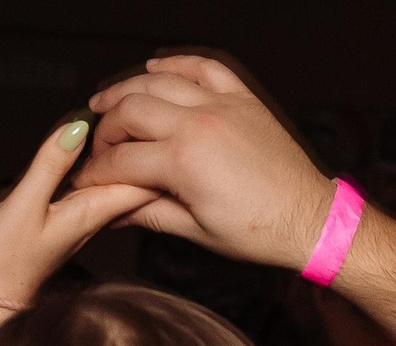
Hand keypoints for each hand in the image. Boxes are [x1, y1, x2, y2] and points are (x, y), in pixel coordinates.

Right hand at [0, 115, 158, 345]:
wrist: (0, 295)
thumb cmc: (7, 256)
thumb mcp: (23, 204)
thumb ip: (51, 164)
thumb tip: (79, 127)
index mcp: (101, 206)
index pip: (144, 165)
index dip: (143, 134)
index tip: (126, 111)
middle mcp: (108, 209)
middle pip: (146, 164)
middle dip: (142, 129)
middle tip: (122, 101)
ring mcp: (100, 211)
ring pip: (131, 170)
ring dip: (129, 139)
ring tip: (116, 109)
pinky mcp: (86, 211)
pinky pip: (112, 178)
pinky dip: (112, 154)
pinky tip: (102, 136)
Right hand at [81, 54, 335, 269]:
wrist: (309, 221)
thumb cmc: (261, 232)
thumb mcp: (197, 231)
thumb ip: (149, 213)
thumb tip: (112, 211)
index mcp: (183, 162)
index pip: (120, 160)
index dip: (95, 171)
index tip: (85, 179)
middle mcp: (199, 124)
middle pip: (130, 110)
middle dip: (105, 128)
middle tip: (98, 146)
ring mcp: (222, 106)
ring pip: (159, 81)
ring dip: (127, 88)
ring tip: (108, 102)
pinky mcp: (243, 100)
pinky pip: (203, 67)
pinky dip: (176, 64)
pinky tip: (156, 68)